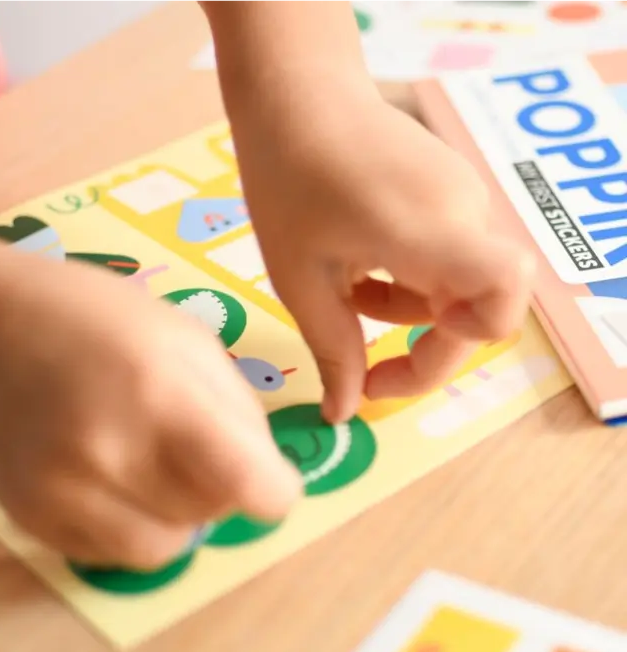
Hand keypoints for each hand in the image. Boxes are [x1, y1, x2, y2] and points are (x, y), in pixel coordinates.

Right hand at [0, 257, 300, 566]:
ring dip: (176, 518)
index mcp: (162, 393)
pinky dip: (127, 525)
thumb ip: (238, 411)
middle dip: (219, 490)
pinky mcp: (31, 518)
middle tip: (190, 450)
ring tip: (153, 472)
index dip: (274, 491)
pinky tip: (108, 479)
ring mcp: (63, 493)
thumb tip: (265, 480)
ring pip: (165, 550)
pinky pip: (111, 554)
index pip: (251, 487)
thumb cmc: (100, 321)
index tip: (267, 482)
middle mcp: (110, 453)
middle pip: (211, 515)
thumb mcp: (189, 339)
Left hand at [228, 73, 533, 422]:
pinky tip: (359, 272)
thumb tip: (344, 415)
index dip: (467, 341)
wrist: (295, 96)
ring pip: (460, 286)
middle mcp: (463, 212)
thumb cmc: (287, 183)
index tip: (403, 358)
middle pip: (481, 306)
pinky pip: (447, 258)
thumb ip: (333, 351)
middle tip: (365, 376)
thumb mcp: (300, 280)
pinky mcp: (448, 193)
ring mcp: (461, 198)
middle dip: (425, 351)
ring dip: (409, 315)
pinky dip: (409, 283)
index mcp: (428, 230)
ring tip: (345, 301)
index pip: (504, 291)